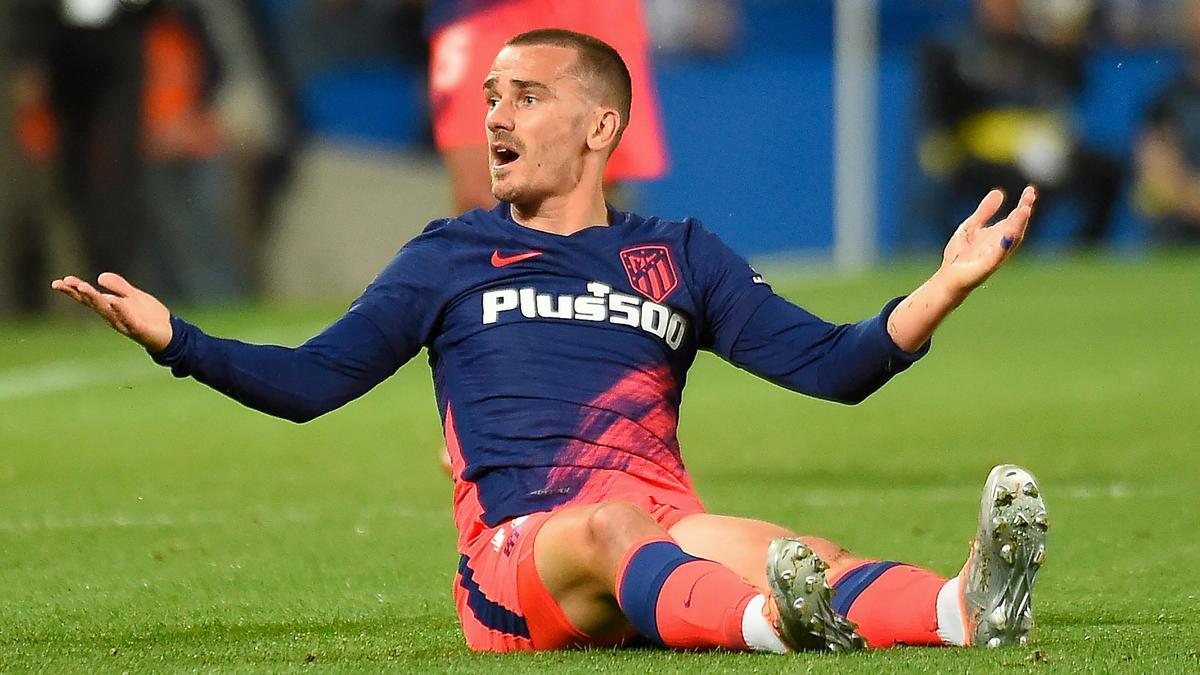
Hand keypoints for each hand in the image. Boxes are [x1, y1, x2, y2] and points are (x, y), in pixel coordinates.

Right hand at [50, 273, 172, 352]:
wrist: (169, 332)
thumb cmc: (148, 315)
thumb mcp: (133, 296)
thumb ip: (118, 287)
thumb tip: (100, 277)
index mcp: (110, 307)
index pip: (89, 298)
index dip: (74, 290)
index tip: (59, 282)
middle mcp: (113, 316)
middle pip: (93, 303)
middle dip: (80, 293)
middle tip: (66, 283)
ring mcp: (125, 323)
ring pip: (107, 311)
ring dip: (95, 299)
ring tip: (83, 287)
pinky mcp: (139, 329)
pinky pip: (128, 319)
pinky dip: (121, 311)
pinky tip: (114, 302)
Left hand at [939, 186, 1036, 293]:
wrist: (948, 277)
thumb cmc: (961, 254)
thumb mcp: (971, 226)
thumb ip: (985, 211)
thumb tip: (999, 192)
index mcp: (999, 234)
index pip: (1015, 217)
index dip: (1024, 204)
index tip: (1030, 189)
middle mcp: (1001, 244)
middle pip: (1018, 227)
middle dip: (1024, 212)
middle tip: (1030, 196)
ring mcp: (996, 256)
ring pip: (1011, 240)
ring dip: (1018, 225)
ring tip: (1024, 210)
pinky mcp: (987, 267)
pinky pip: (998, 256)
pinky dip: (1004, 245)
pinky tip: (1008, 233)